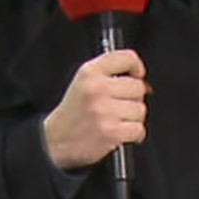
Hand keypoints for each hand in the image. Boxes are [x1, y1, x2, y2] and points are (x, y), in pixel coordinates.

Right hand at [42, 48, 147, 170]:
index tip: (137, 75)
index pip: (127, 58)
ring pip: (140, 109)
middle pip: (138, 87)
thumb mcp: (84, 81)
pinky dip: (134, 134)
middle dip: (133, 98)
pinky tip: (121, 133)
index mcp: (90, 72)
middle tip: (120, 106)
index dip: (136, 67)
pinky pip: (139, 129)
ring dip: (133, 118)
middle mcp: (97, 88)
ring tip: (117, 120)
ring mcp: (104, 110)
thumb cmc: (73, 113)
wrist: (56, 140)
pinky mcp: (111, 132)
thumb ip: (110, 73)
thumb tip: (142, 80)